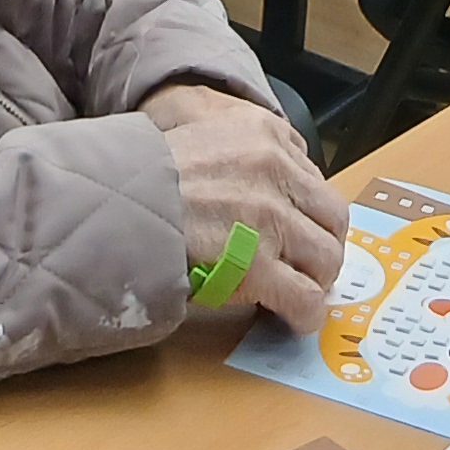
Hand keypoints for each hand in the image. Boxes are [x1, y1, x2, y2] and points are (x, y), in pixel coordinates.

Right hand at [143, 84, 347, 333]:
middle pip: (332, 216)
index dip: (307, 209)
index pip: (312, 176)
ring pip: (326, 258)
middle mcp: (276, 171)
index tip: (300, 227)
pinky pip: (305, 297)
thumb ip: (241, 149)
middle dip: (324, 244)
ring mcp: (270, 219)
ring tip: (301, 291)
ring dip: (317, 280)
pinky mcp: (258, 265)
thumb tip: (266, 183)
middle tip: (310, 264)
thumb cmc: (147, 174)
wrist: (117, 200)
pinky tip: (293, 317)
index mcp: (264, 132)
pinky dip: (304, 313)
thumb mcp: (202, 131)